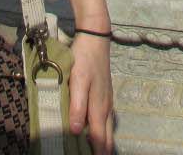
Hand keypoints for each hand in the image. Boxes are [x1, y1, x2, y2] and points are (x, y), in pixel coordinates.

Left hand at [69, 31, 114, 153]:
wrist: (95, 39)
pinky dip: (101, 132)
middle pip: (106, 138)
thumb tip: (75, 131)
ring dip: (101, 143)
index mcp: (99, 108)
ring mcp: (107, 102)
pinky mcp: (105, 96)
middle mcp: (106, 109)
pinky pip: (105, 121)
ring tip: (93, 152)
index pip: (99, 140)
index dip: (96, 154)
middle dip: (102, 151)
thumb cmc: (84, 60)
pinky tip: (94, 133)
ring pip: (107, 130)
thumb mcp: (77, 81)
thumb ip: (77, 106)